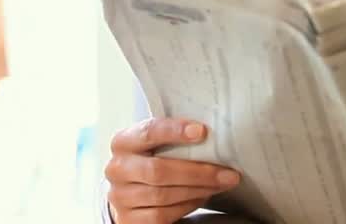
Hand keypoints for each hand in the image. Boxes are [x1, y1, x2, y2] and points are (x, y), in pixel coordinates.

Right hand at [105, 117, 241, 223]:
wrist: (132, 191)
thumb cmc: (153, 160)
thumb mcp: (158, 144)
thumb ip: (176, 137)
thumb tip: (214, 135)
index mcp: (123, 142)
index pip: (149, 131)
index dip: (175, 131)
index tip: (202, 131)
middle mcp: (117, 169)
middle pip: (158, 170)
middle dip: (198, 172)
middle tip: (228, 173)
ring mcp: (120, 197)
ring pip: (163, 195)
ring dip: (198, 190)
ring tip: (221, 184)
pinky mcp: (128, 220)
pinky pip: (161, 215)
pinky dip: (187, 206)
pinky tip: (202, 197)